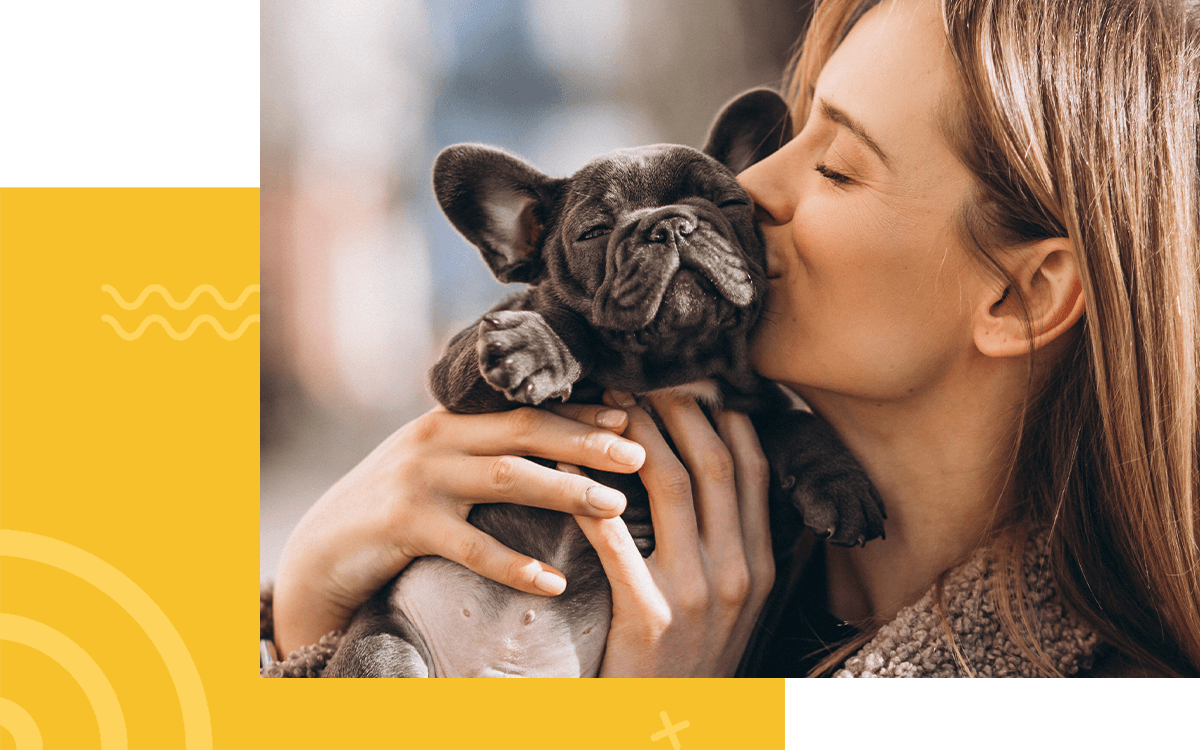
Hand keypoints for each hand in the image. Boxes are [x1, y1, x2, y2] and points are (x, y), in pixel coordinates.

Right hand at [272, 404, 645, 655]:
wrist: (324, 546)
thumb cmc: (398, 505)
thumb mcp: (438, 463)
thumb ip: (484, 447)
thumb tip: (557, 443)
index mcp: (452, 419)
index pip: (526, 407)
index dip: (579, 413)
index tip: (631, 418)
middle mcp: (437, 438)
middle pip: (524, 431)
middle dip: (585, 442)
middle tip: (638, 454)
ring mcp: (419, 479)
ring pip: (506, 477)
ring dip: (565, 491)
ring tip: (615, 507)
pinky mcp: (404, 525)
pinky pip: (471, 547)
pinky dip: (515, 564)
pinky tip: (553, 581)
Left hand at [573, 391, 774, 676]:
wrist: (676, 724)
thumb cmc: (694, 659)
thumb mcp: (735, 605)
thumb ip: (733, 544)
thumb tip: (720, 478)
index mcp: (762, 563)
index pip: (752, 468)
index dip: (724, 415)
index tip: (693, 381)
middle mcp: (739, 571)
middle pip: (713, 463)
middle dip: (680, 409)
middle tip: (644, 377)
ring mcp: (697, 593)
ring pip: (669, 485)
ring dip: (636, 436)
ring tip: (607, 404)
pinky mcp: (648, 614)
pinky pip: (613, 534)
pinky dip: (586, 490)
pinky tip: (563, 460)